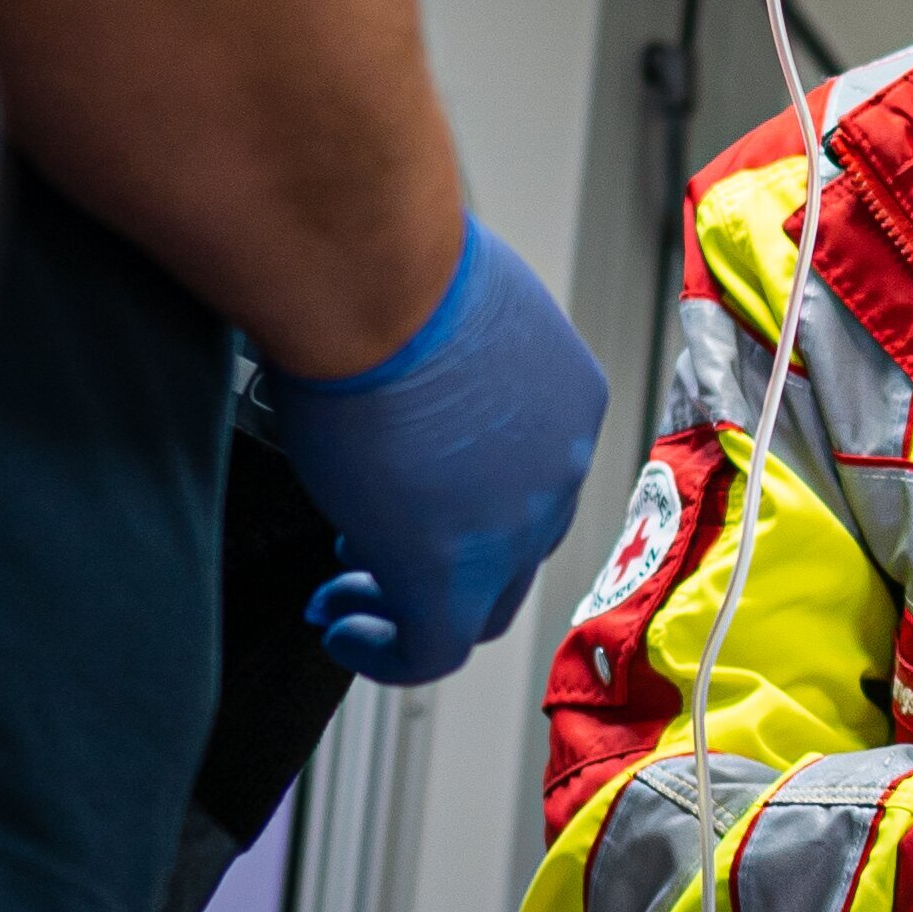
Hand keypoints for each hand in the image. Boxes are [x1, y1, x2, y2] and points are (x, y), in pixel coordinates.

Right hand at [269, 215, 608, 683]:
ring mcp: (514, 525)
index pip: (530, 477)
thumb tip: (398, 365)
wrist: (376, 277)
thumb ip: (440, 359)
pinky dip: (388, 652)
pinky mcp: (453, 570)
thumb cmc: (395, 260)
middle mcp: (559, 468)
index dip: (467, 498)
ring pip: (480, 602)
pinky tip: (343, 631)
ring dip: (409, 604)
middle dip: (441, 556)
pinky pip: (433, 646)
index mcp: (569, 400)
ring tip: (345, 595)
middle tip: (368, 550)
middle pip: (515, 546)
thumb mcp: (443, 308)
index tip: (406, 492)